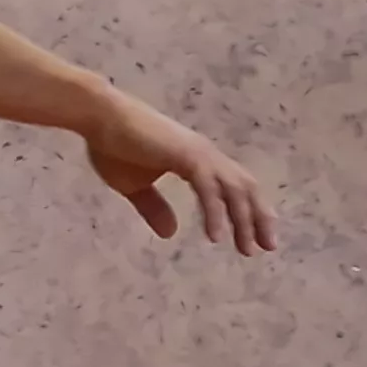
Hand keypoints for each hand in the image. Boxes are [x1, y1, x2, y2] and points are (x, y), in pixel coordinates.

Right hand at [81, 89, 275, 253]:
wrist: (99, 117)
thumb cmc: (113, 146)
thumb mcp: (134, 186)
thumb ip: (154, 208)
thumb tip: (170, 233)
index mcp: (197, 160)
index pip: (233, 187)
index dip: (248, 212)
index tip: (255, 239)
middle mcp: (205, 155)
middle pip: (244, 188)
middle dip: (258, 218)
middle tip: (267, 247)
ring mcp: (198, 154)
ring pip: (234, 189)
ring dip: (244, 219)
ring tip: (247, 248)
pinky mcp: (186, 156)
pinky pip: (208, 189)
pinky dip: (215, 212)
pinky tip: (216, 236)